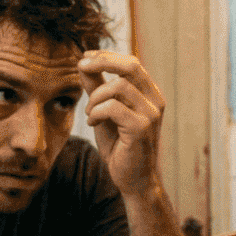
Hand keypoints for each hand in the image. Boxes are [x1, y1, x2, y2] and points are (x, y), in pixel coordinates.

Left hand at [77, 50, 166, 196]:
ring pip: (119, 86)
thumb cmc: (120, 146)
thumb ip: (97, 88)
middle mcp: (155, 101)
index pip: (131, 63)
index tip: (84, 58)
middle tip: (80, 66)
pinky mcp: (142, 128)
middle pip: (131, 66)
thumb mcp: (104, 112)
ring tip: (89, 113)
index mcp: (150, 94)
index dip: (106, 56)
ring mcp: (151, 114)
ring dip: (95, 98)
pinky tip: (92, 124)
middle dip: (102, 62)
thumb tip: (84, 64)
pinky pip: (113, 108)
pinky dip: (96, 113)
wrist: (133, 179)